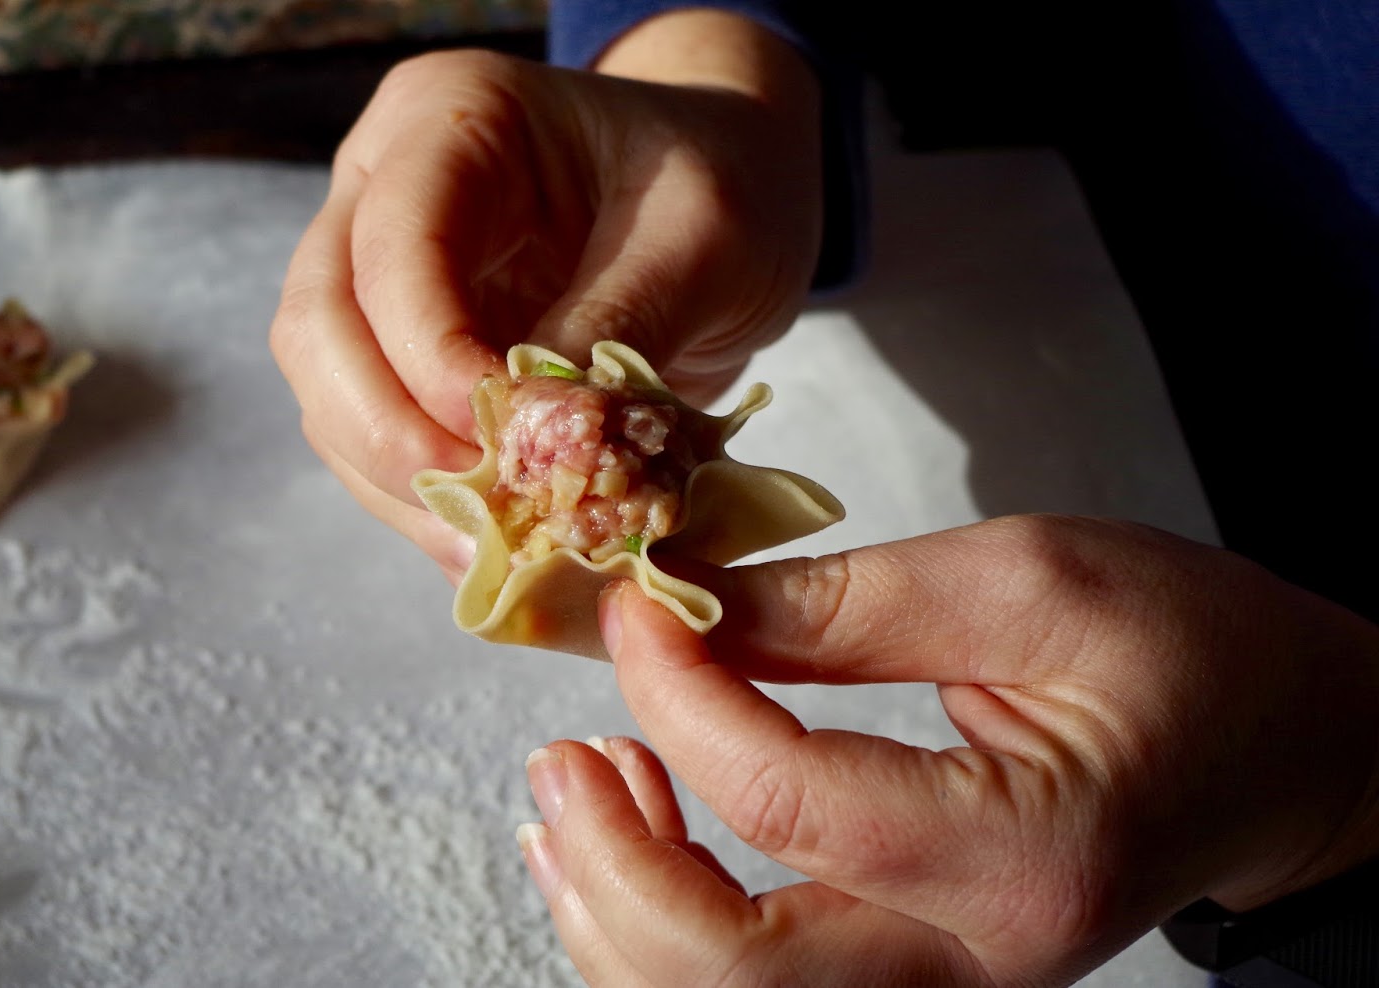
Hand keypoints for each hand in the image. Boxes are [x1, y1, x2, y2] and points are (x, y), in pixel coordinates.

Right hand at [269, 11, 825, 578]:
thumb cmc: (724, 183)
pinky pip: (379, 441)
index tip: (516, 445)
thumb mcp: (703, 236)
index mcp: (449, 120)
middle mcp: (384, 191)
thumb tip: (535, 444)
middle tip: (488, 518)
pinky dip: (432, 503)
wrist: (733, 192)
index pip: (389, 250)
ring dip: (405, 488)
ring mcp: (379, 276)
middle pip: (318, 329)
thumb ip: (616, 327)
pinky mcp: (405, 356)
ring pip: (332, 400)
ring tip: (503, 551)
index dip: (431, 361)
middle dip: (391, 438)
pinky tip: (502, 547)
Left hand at [518, 515, 1378, 985]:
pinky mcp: (910, 972)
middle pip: (729, 972)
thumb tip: (689, 610)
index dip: (679, 696)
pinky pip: (749, 983)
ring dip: (615, 903)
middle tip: (562, 750)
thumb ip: (848, 599)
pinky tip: (632, 829)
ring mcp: (940, 985)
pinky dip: (658, 922)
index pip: (788, 803)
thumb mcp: (1029, 580)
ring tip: (579, 781)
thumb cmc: (1191, 655)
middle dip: (613, 861)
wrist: (1279, 748)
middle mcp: (975, 964)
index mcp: (1024, 858)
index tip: (637, 608)